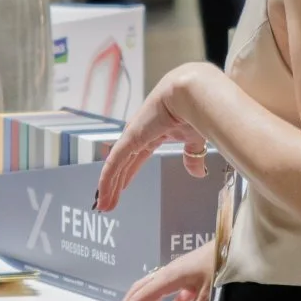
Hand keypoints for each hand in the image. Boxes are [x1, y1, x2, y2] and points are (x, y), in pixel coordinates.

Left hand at [94, 71, 210, 211]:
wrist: (194, 93)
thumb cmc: (197, 109)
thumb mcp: (195, 140)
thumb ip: (192, 157)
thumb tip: (197, 174)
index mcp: (153, 133)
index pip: (134, 158)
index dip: (127, 175)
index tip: (120, 190)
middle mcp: (139, 134)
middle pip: (121, 165)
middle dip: (114, 185)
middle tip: (106, 204)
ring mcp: (133, 136)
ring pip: (115, 167)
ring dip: (108, 188)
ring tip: (103, 206)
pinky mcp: (130, 138)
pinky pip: (115, 163)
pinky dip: (107, 180)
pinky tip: (102, 194)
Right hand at [109, 245, 215, 300]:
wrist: (233, 244)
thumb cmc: (219, 263)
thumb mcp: (206, 294)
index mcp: (168, 277)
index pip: (141, 297)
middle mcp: (167, 275)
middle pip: (140, 292)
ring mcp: (176, 275)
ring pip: (153, 293)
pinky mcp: (187, 278)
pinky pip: (170, 295)